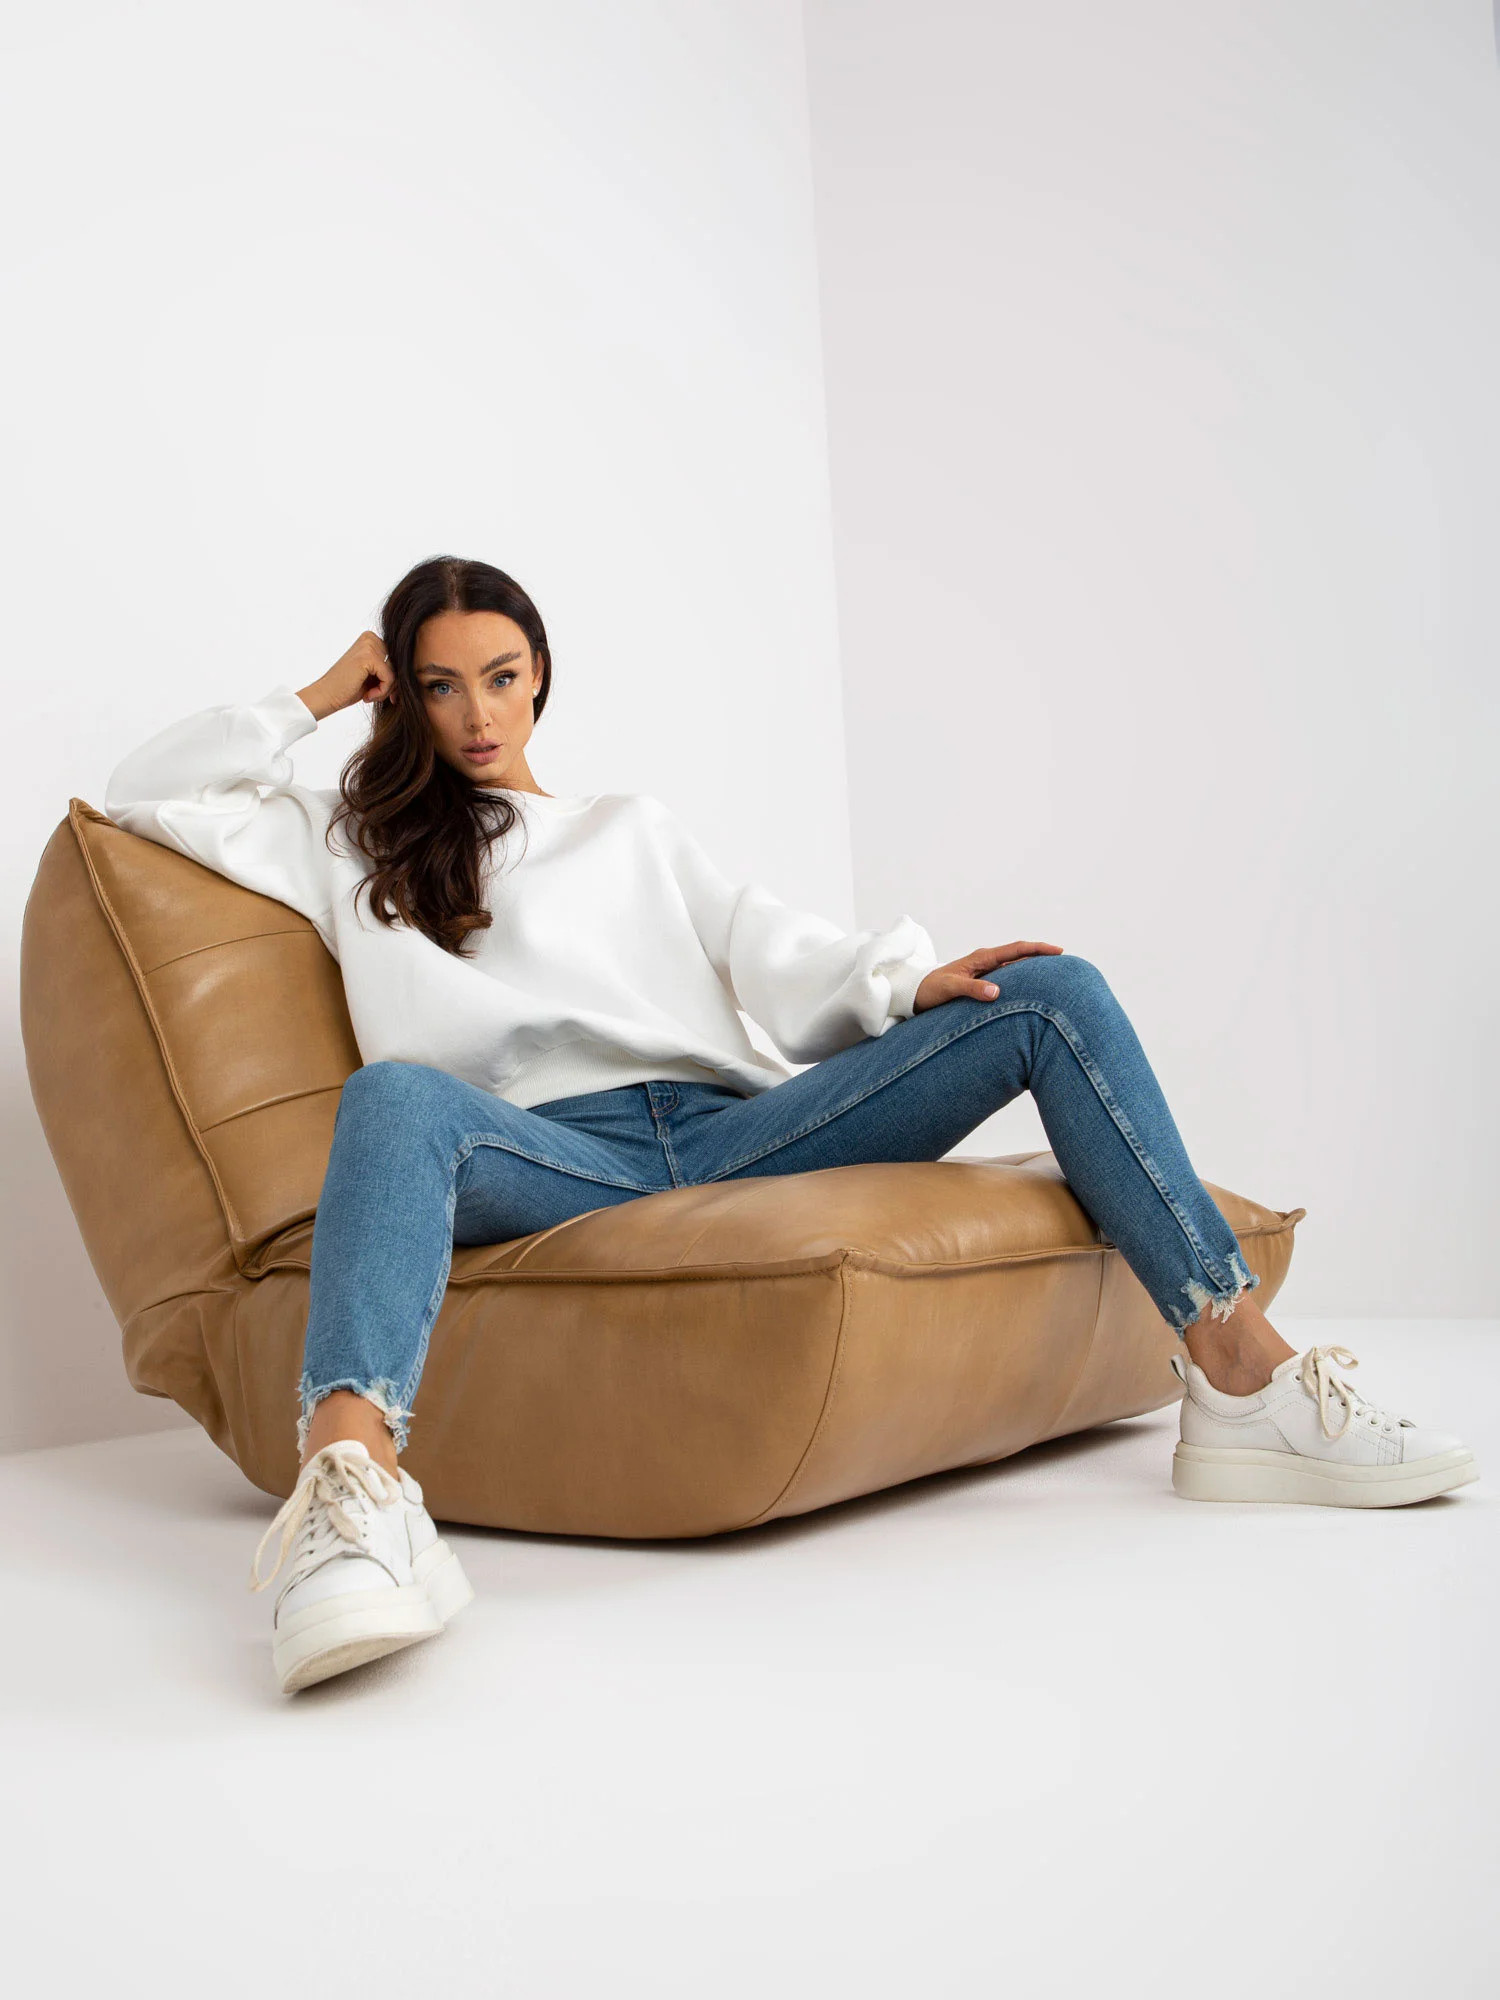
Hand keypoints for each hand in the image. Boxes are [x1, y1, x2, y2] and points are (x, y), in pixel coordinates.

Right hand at [296, 632, 396, 721]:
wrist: (326, 696)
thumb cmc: (348, 688)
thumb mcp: (373, 675)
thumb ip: (389, 668)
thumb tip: (413, 671)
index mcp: (371, 638)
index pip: (398, 660)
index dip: (393, 679)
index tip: (380, 692)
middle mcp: (371, 638)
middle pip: (399, 665)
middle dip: (391, 685)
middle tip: (373, 695)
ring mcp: (369, 646)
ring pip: (396, 673)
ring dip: (385, 690)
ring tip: (368, 695)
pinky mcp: (369, 658)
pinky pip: (390, 678)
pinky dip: (381, 692)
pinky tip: (367, 696)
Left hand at [912, 940, 1064, 1013]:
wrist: (915, 993)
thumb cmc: (931, 989)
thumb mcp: (951, 989)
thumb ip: (972, 989)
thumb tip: (996, 992)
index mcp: (982, 958)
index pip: (1016, 949)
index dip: (1038, 949)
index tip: (1058, 951)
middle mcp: (986, 962)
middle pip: (1021, 955)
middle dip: (1043, 957)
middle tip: (1066, 963)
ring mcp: (986, 972)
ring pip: (1016, 967)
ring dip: (1034, 969)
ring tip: (1057, 976)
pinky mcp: (983, 982)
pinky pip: (1009, 978)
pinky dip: (1023, 980)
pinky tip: (1033, 990)